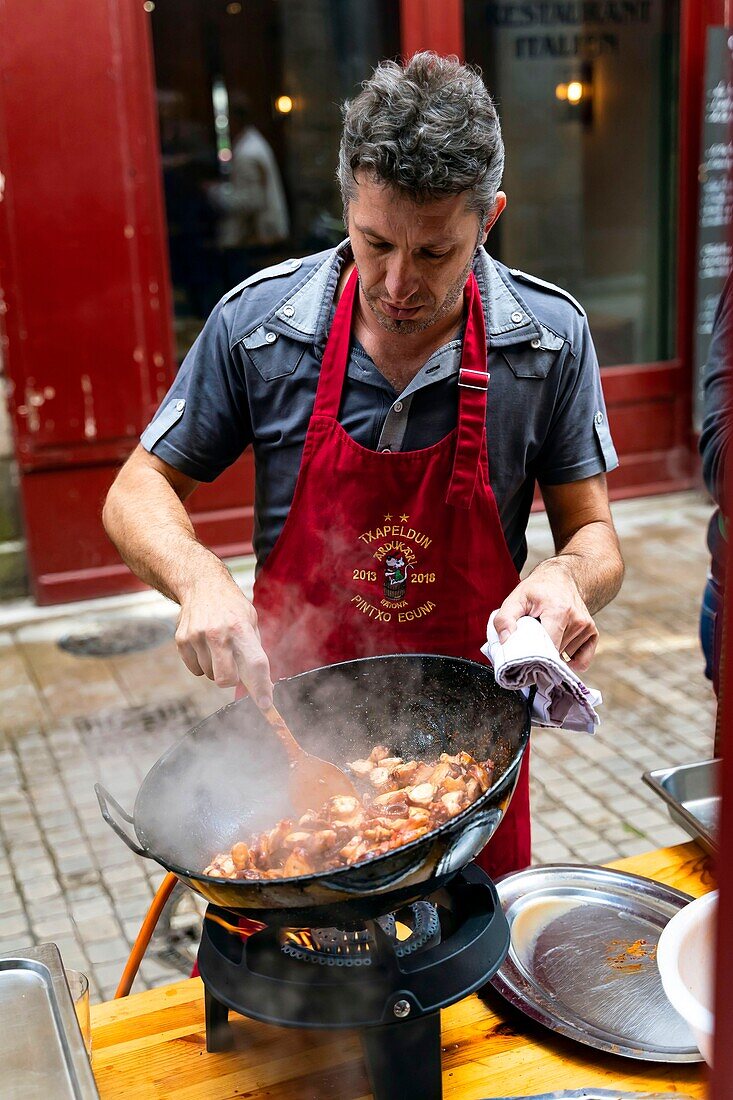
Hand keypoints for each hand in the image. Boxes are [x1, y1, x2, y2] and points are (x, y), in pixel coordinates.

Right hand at [174, 576, 273, 708]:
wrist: (201, 584)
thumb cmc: (232, 607)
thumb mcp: (250, 621)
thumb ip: (255, 652)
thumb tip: (265, 687)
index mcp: (241, 627)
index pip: (255, 663)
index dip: (261, 687)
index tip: (266, 705)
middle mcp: (218, 632)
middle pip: (225, 679)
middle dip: (231, 681)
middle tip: (233, 668)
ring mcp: (197, 636)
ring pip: (210, 675)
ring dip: (216, 668)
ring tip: (218, 646)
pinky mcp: (182, 640)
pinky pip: (195, 669)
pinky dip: (202, 664)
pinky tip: (205, 645)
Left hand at [492, 559, 597, 672]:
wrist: (560, 578)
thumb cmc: (536, 590)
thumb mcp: (515, 599)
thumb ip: (504, 619)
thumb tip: (506, 641)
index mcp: (558, 611)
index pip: (548, 647)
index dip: (534, 657)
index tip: (523, 659)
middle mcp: (577, 620)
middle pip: (555, 653)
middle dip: (541, 654)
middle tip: (531, 642)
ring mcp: (587, 626)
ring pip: (565, 657)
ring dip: (553, 653)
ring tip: (546, 635)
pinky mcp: (592, 632)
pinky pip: (583, 660)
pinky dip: (570, 660)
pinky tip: (560, 651)